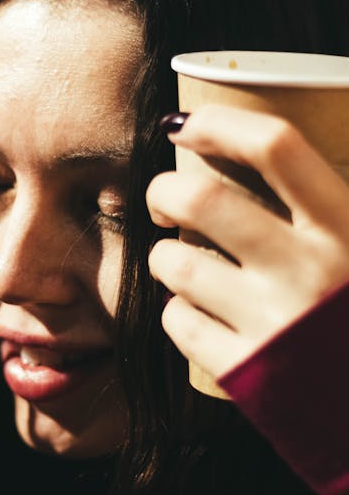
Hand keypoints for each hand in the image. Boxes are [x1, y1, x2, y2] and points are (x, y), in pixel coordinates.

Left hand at [147, 106, 348, 376]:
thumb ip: (327, 211)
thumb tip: (267, 160)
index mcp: (346, 228)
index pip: (276, 147)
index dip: (218, 124)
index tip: (183, 126)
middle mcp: (309, 270)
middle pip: (202, 199)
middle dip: (163, 192)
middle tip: (163, 202)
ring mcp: (273, 323)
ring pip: (176, 263)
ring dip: (164, 256)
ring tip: (178, 264)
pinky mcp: (244, 371)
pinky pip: (177, 322)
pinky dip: (175, 312)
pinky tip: (195, 313)